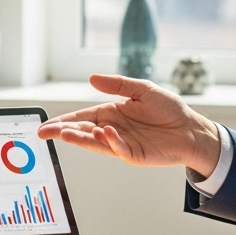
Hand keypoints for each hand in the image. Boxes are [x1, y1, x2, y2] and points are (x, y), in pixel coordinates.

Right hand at [37, 73, 221, 175]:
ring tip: (65, 134)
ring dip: (80, 139)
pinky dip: (111, 142)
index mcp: (110, 113)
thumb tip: (91, 78)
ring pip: (95, 143)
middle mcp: (111, 130)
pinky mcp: (134, 155)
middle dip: (62, 132)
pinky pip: (119, 149)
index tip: (45, 125)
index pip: (81, 117)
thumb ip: (117, 84)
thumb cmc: (168, 109)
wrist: (191, 128)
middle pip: (82, 132)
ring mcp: (121, 144)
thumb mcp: (141, 89)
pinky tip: (105, 132)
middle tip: (44, 133)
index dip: (63, 121)